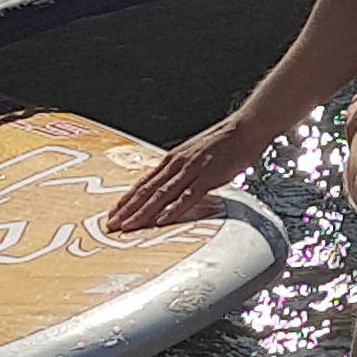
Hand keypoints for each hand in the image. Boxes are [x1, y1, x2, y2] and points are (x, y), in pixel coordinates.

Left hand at [103, 109, 274, 236]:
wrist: (245, 129)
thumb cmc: (224, 142)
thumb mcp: (195, 154)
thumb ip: (181, 170)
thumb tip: (169, 185)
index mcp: (173, 159)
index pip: (144, 182)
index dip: (127, 199)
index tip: (114, 213)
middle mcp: (178, 164)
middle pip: (147, 190)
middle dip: (127, 210)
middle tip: (111, 225)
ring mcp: (192, 170)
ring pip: (161, 195)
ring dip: (142, 212)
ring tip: (128, 226)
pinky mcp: (208, 176)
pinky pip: (188, 196)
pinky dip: (174, 209)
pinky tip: (162, 220)